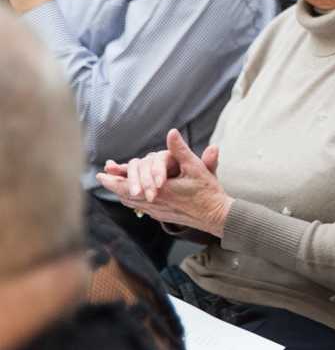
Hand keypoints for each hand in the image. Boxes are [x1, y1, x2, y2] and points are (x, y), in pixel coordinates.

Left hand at [96, 130, 231, 236]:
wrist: (216, 216)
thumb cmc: (207, 191)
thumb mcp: (197, 167)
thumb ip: (181, 150)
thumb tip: (171, 133)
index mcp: (161, 190)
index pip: (129, 186)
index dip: (114, 179)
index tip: (102, 173)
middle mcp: (155, 202)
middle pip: (126, 196)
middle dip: (113, 185)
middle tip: (102, 178)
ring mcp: (158, 211)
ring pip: (132, 203)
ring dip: (121, 194)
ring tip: (114, 186)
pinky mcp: (163, 216)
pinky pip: (141, 208)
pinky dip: (132, 201)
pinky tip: (132, 198)